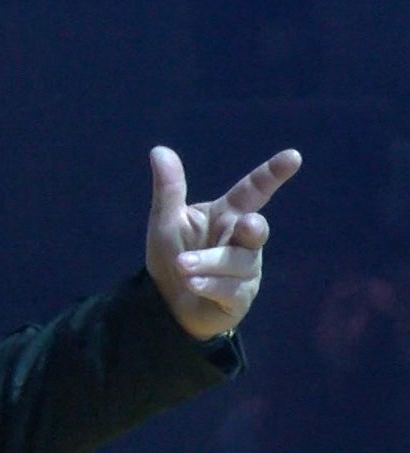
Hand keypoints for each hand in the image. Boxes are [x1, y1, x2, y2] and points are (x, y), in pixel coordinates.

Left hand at [146, 146, 302, 338]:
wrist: (166, 303)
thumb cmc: (173, 255)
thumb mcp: (166, 222)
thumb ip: (169, 189)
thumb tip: (159, 150)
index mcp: (226, 215)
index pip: (253, 190)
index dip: (272, 174)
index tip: (293, 156)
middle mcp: (241, 240)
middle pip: (256, 229)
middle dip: (253, 227)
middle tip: (246, 223)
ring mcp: (245, 270)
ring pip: (238, 262)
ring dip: (209, 263)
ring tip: (183, 266)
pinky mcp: (240, 298)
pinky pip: (231, 289)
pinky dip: (210, 285)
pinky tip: (192, 283)